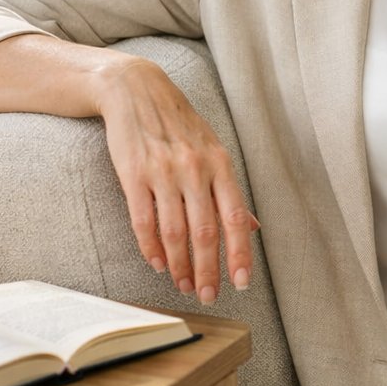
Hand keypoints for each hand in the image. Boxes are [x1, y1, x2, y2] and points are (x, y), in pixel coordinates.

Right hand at [95, 57, 259, 303]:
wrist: (136, 89)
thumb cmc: (179, 123)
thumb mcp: (212, 149)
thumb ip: (229, 190)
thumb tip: (253, 227)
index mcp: (220, 164)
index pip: (236, 218)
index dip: (241, 254)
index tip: (243, 283)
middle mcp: (194, 169)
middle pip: (205, 232)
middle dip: (207, 271)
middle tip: (207, 296)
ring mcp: (163, 172)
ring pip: (174, 233)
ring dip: (179, 265)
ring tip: (182, 285)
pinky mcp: (133, 174)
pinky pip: (143, 221)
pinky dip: (151, 249)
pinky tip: (158, 264)